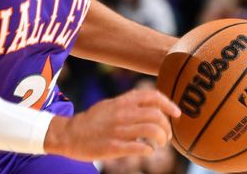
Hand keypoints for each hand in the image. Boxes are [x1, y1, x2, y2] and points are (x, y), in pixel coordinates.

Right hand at [43, 89, 179, 161]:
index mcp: (122, 102)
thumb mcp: (111, 105)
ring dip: (161, 139)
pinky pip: (140, 148)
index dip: (169, 104)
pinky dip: (149, 150)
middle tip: (166, 136)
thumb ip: (129, 102)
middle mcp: (122, 113)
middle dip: (167, 127)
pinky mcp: (113, 147)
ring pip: (152, 131)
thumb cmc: (93, 121)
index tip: (177, 113)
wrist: (69, 134)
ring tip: (159, 144)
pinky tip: (147, 151)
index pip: (152, 96)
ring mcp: (118, 130)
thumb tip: (152, 103)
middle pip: (156, 115)